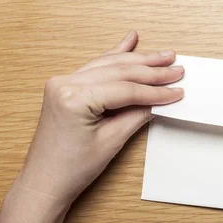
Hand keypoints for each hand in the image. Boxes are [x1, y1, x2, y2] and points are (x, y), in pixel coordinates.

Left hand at [16, 30, 183, 208]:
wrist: (45, 181)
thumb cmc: (71, 168)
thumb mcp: (111, 141)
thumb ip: (137, 115)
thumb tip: (159, 100)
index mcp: (73, 97)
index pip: (125, 89)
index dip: (155, 91)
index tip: (177, 91)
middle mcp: (65, 83)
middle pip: (118, 72)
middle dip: (151, 70)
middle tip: (176, 68)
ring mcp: (63, 82)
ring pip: (109, 65)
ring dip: (138, 61)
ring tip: (163, 57)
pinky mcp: (65, 86)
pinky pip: (96, 67)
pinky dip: (115, 56)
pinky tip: (129, 41)